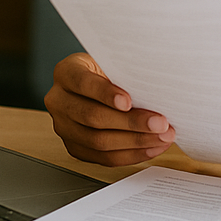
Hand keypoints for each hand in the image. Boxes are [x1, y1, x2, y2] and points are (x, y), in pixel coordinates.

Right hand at [44, 52, 175, 166]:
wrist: (96, 83)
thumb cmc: (108, 69)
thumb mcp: (113, 62)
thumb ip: (125, 73)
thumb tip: (155, 89)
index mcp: (66, 72)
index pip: (82, 83)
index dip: (105, 93)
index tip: (128, 101)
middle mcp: (59, 101)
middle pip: (92, 117)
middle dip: (131, 122)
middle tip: (159, 123)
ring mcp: (64, 127)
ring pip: (98, 142)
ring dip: (135, 142)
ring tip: (161, 137)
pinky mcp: (75, 147)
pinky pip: (103, 158)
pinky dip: (131, 155)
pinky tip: (151, 148)